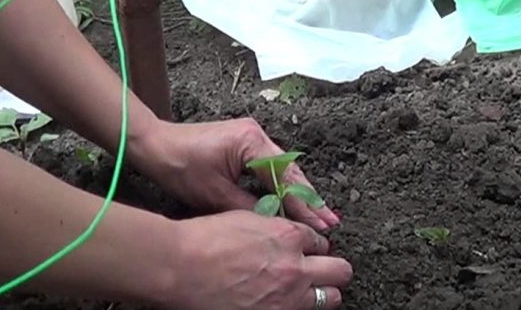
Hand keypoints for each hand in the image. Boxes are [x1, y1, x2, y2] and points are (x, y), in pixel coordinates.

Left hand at [135, 118, 339, 230]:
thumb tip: (276, 225)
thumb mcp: (215, 195)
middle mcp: (258, 135)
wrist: (154, 145)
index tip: (322, 223)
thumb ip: (249, 209)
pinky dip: (281, 187)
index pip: (285, 178)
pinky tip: (292, 203)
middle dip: (309, 200)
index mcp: (252, 142)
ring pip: (283, 171)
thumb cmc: (179, 167)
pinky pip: (270, 168)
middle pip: (291, 172)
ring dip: (297, 194)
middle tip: (330, 223)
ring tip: (319, 217)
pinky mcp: (245, 145)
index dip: (304, 204)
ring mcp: (253, 138)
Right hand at [165, 210, 351, 309]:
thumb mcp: (246, 219)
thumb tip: (288, 233)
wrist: (180, 267)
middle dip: (333, 268)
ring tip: (309, 291)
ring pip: (332, 297)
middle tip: (322, 271)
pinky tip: (284, 301)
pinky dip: (298, 306)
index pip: (320, 242)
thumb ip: (275, 228)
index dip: (313, 247)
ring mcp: (288, 297)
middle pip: (340, 270)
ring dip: (323, 291)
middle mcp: (295, 267)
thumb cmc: (204, 240)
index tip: (307, 251)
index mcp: (289, 236)